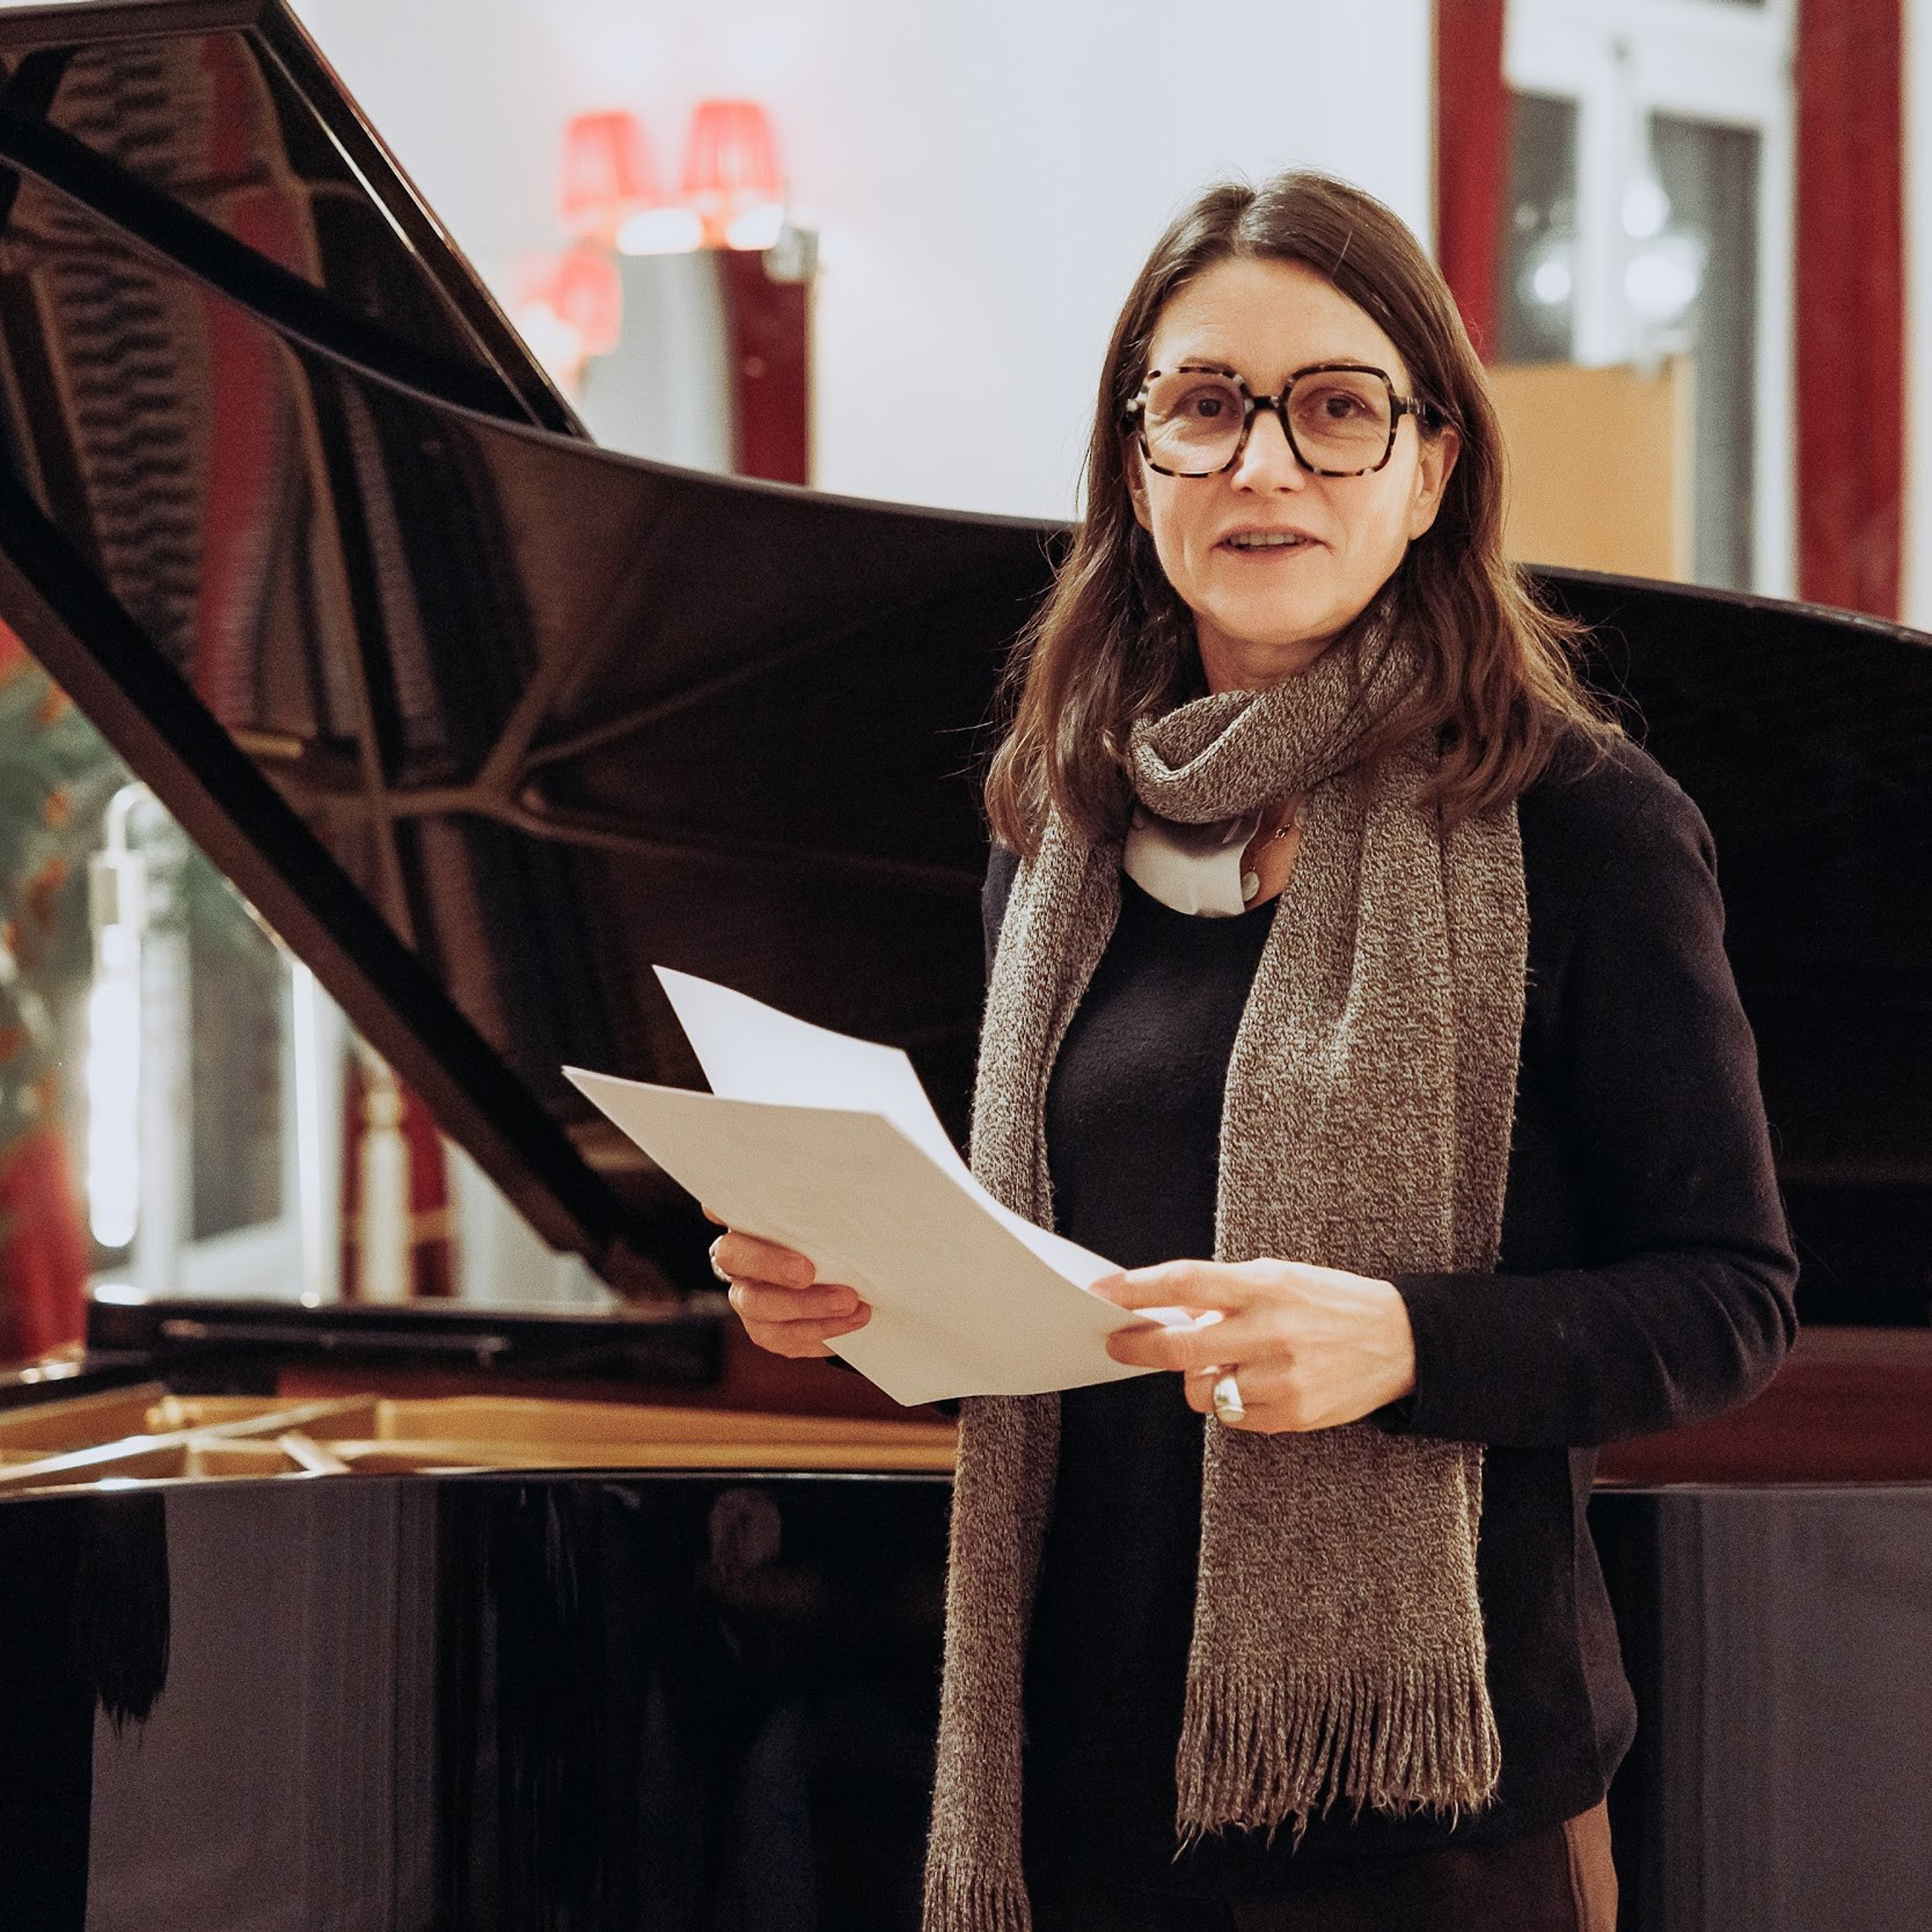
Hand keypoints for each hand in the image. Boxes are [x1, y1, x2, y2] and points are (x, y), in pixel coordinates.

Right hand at [707, 1217, 870, 1359]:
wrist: (845, 1284)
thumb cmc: (829, 1241)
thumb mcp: (822, 1218)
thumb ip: (812, 1205)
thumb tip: (825, 1169)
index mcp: (746, 1226)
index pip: (723, 1207)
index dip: (719, 1211)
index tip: (723, 1212)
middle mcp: (737, 1264)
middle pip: (735, 1261)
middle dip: (771, 1267)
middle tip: (807, 1272)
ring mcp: (748, 1301)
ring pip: (762, 1309)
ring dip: (811, 1308)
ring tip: (852, 1304)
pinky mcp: (767, 1332)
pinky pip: (786, 1339)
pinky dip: (822, 1332)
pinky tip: (851, 1322)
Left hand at [1096, 1258, 1416, 1432]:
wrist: (1401, 1341)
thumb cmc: (1330, 1302)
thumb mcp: (1280, 1277)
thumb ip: (1226, 1292)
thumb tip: (1169, 1309)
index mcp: (1266, 1287)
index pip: (1185, 1283)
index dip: (1137, 1289)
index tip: (1103, 1292)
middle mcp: (1271, 1333)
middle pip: (1180, 1347)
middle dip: (1138, 1347)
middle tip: (1117, 1343)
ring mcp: (1282, 1379)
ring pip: (1203, 1390)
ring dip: (1196, 1376)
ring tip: (1220, 1360)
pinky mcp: (1293, 1415)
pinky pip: (1234, 1417)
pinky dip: (1232, 1400)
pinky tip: (1253, 1381)